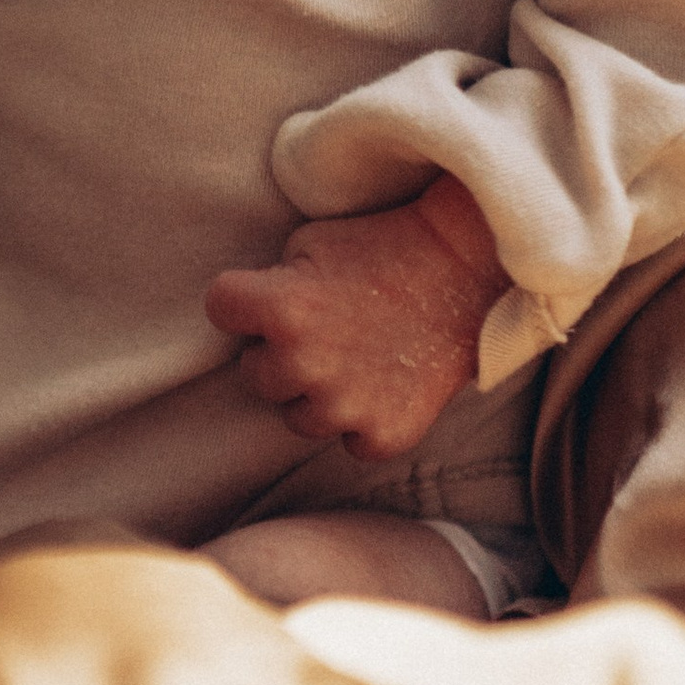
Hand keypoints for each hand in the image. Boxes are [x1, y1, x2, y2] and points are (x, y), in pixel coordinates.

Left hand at [205, 177, 506, 460]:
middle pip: (255, 373)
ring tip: (355, 356)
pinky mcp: (383, 435)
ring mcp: (345, 406)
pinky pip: (348, 441)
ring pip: (297, 417)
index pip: (220, 308)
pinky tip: (384, 382)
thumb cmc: (381, 247)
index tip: (270, 290)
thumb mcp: (309, 243)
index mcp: (281, 308)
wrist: (464, 268)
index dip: (243, 298)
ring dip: (317, 392)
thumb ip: (269, 284)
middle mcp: (305, 363)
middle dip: (279, 351)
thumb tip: (247, 320)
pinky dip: (363, 419)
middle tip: (325, 327)